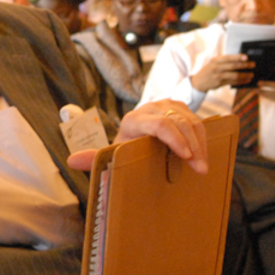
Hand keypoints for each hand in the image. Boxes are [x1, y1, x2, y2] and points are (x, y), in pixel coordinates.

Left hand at [68, 100, 207, 173]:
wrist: (132, 139)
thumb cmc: (123, 150)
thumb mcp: (110, 155)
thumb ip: (94, 158)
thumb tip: (71, 160)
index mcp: (133, 119)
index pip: (159, 124)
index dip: (175, 138)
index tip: (186, 156)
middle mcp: (151, 108)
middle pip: (178, 122)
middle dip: (192, 145)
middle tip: (200, 169)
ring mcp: (167, 106)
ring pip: (191, 120)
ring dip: (201, 143)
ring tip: (204, 166)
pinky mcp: (180, 109)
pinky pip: (196, 120)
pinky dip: (202, 138)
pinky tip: (204, 155)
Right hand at [190, 54, 254, 92]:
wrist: (199, 81)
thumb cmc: (210, 70)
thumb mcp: (214, 63)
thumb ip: (224, 61)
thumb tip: (240, 59)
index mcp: (216, 60)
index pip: (228, 58)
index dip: (238, 57)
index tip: (247, 57)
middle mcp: (216, 68)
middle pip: (233, 66)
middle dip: (245, 65)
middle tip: (253, 65)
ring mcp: (218, 76)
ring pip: (234, 75)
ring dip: (245, 75)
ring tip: (252, 74)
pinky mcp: (220, 83)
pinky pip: (233, 82)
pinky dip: (241, 81)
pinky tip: (247, 80)